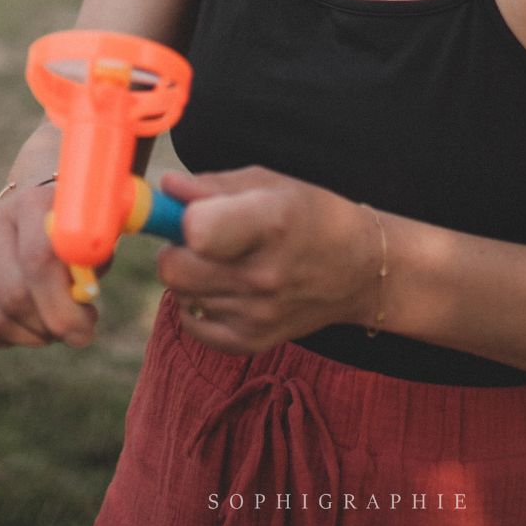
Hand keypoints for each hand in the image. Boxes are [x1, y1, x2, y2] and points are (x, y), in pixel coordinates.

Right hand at [0, 181, 99, 351]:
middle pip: (13, 293)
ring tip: (53, 326)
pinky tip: (27, 326)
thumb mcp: (92, 241)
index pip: (37, 259)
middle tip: (75, 331)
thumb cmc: (75, 236)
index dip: (61, 303)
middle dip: (49, 324)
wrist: (41, 221)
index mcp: (30, 203)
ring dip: (31, 336)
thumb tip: (82, 296)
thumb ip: (91, 262)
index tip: (85, 327)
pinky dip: (6, 342)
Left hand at [156, 165, 377, 355]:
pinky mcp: (252, 341)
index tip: (191, 213)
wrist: (359, 269)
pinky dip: (197, 304)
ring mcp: (258, 314)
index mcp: (271, 222)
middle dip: (175, 248)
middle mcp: (263, 273)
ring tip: (222, 260)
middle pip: (174, 269)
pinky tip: (223, 287)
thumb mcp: (268, 183)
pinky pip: (192, 325)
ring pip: (179, 294)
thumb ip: (210, 186)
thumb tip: (165, 188)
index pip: (199, 231)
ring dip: (189, 275)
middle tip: (196, 237)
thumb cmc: (311, 214)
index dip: (183, 219)